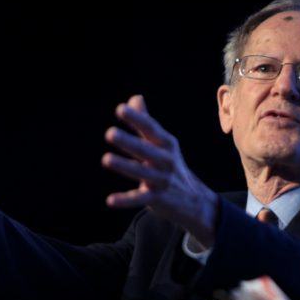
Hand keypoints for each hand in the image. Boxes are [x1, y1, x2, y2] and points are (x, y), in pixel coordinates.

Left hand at [102, 95, 218, 247]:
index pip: (150, 129)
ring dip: (124, 166)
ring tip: (106, 159)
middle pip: (145, 150)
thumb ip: (146, 121)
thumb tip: (135, 98)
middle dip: (129, 142)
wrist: (193, 200)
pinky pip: (139, 198)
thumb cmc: (171, 166)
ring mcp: (162, 180)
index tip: (120, 109)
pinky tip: (110, 200)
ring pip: (142, 172)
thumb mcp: (162, 144)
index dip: (137, 119)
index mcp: (166, 144)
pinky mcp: (157, 199)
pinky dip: (125, 200)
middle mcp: (166, 161)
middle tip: (109, 133)